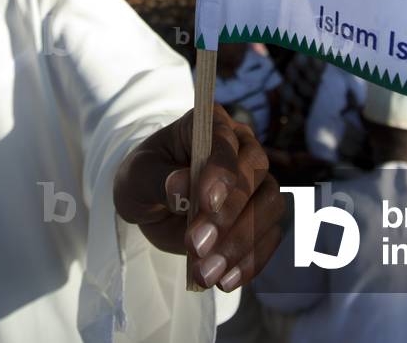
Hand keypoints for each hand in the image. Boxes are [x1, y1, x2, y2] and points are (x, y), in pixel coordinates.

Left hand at [113, 103, 284, 290]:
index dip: (222, 170)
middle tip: (196, 245)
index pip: (226, 140)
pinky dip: (251, 261)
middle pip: (256, 174)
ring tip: (206, 272)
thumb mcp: (137, 177)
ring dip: (241, 243)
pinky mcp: (261, 216)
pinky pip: (269, 237)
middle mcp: (242, 148)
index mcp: (211, 124)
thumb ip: (158, 179)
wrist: (151, 206)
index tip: (206, 202)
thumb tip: (181, 186)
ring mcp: (256, 182)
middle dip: (230, 213)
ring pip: (270, 206)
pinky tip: (224, 280)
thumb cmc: (143, 179)